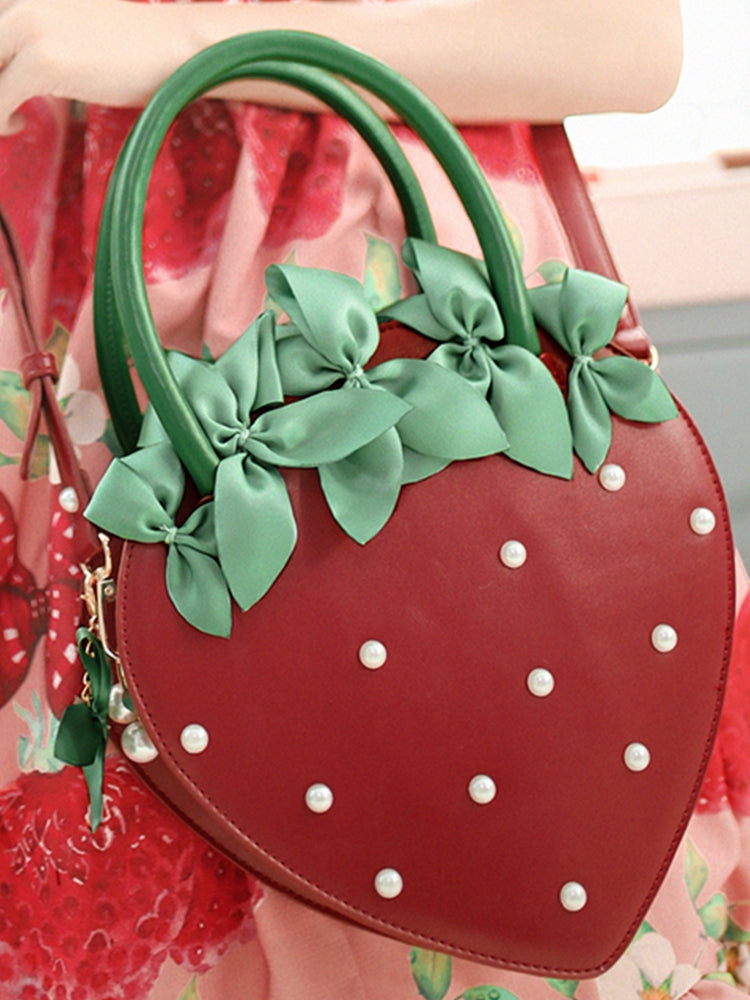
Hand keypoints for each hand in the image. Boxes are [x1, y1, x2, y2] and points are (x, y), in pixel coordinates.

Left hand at [0, 0, 196, 133]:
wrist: (176, 48)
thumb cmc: (131, 49)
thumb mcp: (71, 32)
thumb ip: (37, 41)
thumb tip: (14, 72)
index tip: (6, 89)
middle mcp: (20, 3)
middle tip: (7, 108)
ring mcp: (31, 29)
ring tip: (10, 118)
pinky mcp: (44, 62)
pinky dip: (0, 120)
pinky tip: (19, 125)